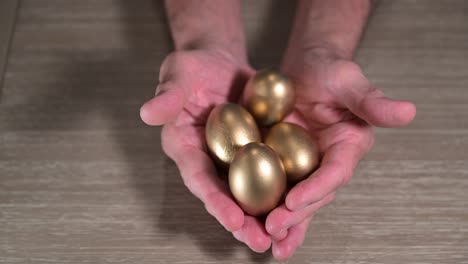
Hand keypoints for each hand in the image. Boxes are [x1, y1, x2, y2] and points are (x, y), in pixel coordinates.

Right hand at [140, 48, 271, 251]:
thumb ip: (167, 95)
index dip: (214, 200)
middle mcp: (207, 159)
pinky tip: (297, 206)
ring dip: (262, 215)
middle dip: (241, 221)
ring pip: (246, 191)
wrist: (219, 63)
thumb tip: (148, 113)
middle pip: (223, 195)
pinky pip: (267, 172)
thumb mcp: (179, 73)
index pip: (198, 177)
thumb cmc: (193, 67)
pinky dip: (279, 191)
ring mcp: (231, 157)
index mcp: (184, 146)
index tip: (233, 219)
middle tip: (259, 242)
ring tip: (281, 238)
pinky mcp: (253, 151)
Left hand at [265, 48, 415, 259]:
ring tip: (265, 240)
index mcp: (348, 146)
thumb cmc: (330, 69)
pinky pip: (276, 186)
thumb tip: (408, 112)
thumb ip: (372, 100)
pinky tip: (253, 222)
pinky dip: (268, 205)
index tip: (294, 201)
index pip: (334, 173)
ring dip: (283, 221)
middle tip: (272, 228)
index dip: (316, 189)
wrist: (307, 68)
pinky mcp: (286, 162)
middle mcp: (328, 161)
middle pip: (314, 194)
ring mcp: (306, 164)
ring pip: (296, 198)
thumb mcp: (348, 80)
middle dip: (295, 214)